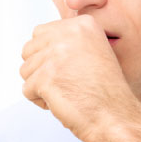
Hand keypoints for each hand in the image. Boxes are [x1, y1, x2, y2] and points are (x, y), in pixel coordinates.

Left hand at [20, 14, 140, 141]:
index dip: (49, 56)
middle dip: (40, 70)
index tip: (70, 69)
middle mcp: (69, 34)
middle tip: (67, 82)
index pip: (40, 33)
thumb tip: (37, 44)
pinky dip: (41, 101)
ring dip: (40, 86)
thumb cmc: (105, 92)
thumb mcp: (93, 52)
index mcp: (82, 24)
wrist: (115, 117)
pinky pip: (27, 90)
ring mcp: (56, 55)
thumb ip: (67, 42)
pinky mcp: (46, 77)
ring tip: (67, 92)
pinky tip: (63, 102)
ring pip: (25, 70)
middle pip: (29, 50)